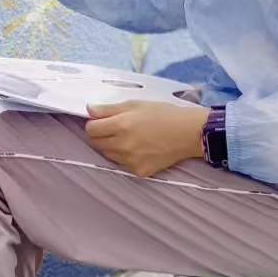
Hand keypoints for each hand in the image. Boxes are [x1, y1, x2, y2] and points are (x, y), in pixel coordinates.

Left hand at [86, 101, 209, 177]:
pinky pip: (124, 165)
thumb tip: (89, 110)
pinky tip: (141, 149)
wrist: (188, 133)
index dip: (94, 124)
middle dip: (101, 135)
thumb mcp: (135, 104)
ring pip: (109, 155)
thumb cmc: (163, 114)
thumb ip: (109, 109)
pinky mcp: (139, 172)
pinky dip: (127, 157)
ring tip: (129, 138)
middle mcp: (123, 145)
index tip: (101, 121)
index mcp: (121, 125)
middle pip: (96, 144)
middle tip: (115, 128)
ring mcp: (131, 161)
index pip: (91, 130)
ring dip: (112, 146)